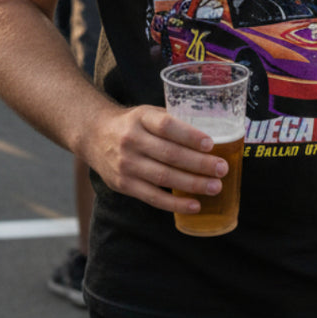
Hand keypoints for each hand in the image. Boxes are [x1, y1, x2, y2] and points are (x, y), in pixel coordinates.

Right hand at [81, 104, 230, 216]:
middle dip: (199, 163)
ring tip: (215, 187)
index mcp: (141, 118)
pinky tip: (195, 205)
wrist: (94, 135)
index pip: (167, 126)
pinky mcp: (123, 185)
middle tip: (221, 169)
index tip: (210, 143)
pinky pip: (153, 197)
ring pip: (163, 177)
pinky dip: (175, 204)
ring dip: (192, 184)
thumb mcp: (147, 113)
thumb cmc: (132, 124)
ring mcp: (126, 164)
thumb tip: (211, 130)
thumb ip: (172, 121)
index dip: (189, 135)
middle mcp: (132, 140)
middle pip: (169, 154)